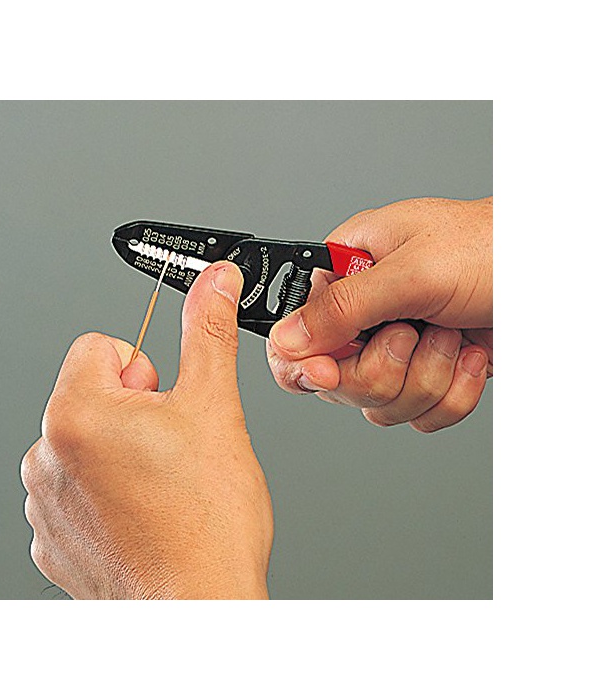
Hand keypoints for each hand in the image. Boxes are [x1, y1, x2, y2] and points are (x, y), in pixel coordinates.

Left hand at [21, 262, 272, 598]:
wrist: (201, 607)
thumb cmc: (207, 522)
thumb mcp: (214, 407)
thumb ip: (206, 333)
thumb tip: (214, 280)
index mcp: (76, 413)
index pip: (100, 347)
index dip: (144, 370)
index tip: (166, 405)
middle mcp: (47, 455)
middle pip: (93, 395)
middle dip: (134, 411)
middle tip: (173, 449)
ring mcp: (46, 503)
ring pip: (88, 443)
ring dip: (122, 453)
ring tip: (163, 488)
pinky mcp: (54, 539)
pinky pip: (79, 490)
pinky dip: (109, 494)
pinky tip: (146, 515)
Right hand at [266, 197, 492, 431]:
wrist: (557, 274)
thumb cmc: (495, 247)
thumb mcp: (412, 271)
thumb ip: (343, 307)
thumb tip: (288, 337)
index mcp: (348, 273)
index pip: (297, 331)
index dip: (303, 361)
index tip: (329, 372)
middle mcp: (368, 315)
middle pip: (338, 380)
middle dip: (385, 368)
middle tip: (412, 334)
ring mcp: (400, 348)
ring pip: (380, 405)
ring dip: (427, 378)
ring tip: (450, 334)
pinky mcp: (431, 374)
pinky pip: (420, 416)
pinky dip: (452, 395)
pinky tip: (468, 356)